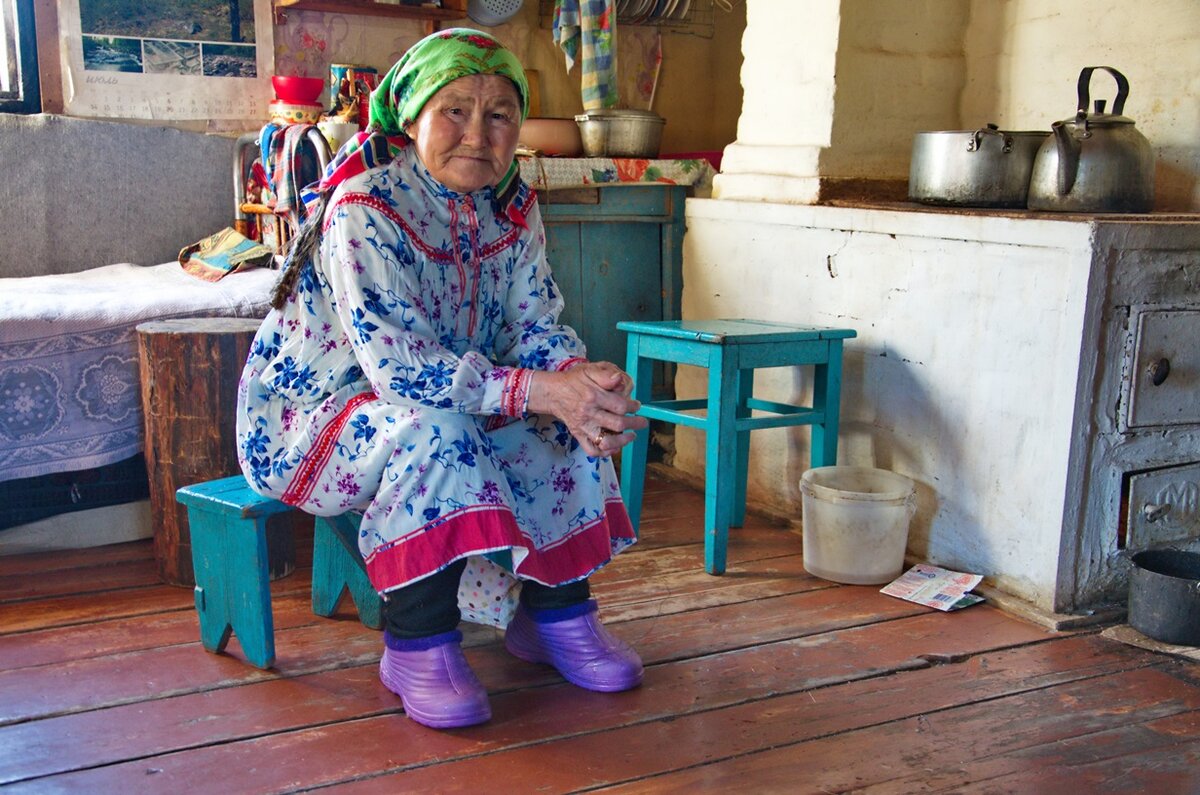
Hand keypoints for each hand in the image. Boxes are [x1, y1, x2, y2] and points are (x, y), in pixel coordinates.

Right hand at [526, 362, 647, 457]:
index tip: (637, 405)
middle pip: (617, 424)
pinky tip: (614, 448)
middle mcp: (589, 413)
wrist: (553, 392)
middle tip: (642, 422)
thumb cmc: (574, 381)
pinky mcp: (578, 435)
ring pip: (606, 441)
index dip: (633, 407)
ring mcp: (583, 426)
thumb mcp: (589, 370)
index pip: (620, 406)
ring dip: (623, 441)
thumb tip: (620, 379)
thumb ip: (605, 374)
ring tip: (631, 436)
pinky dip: (604, 452)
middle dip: (635, 424)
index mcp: (593, 396)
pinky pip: (591, 450)